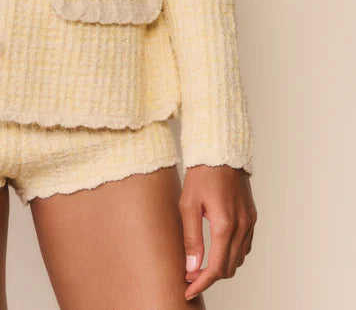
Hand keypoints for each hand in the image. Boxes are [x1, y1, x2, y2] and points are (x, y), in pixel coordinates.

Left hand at [179, 164, 257, 300]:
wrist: (220, 151)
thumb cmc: (201, 174)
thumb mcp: (188, 205)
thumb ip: (191, 238)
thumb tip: (191, 268)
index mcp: (225, 224)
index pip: (216, 267)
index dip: (202, 283)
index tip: (188, 290)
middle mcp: (242, 225)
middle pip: (229, 267)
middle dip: (209, 276)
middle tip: (190, 275)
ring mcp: (249, 221)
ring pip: (238, 259)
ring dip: (221, 266)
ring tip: (200, 264)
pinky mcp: (252, 216)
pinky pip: (245, 246)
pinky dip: (232, 254)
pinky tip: (218, 250)